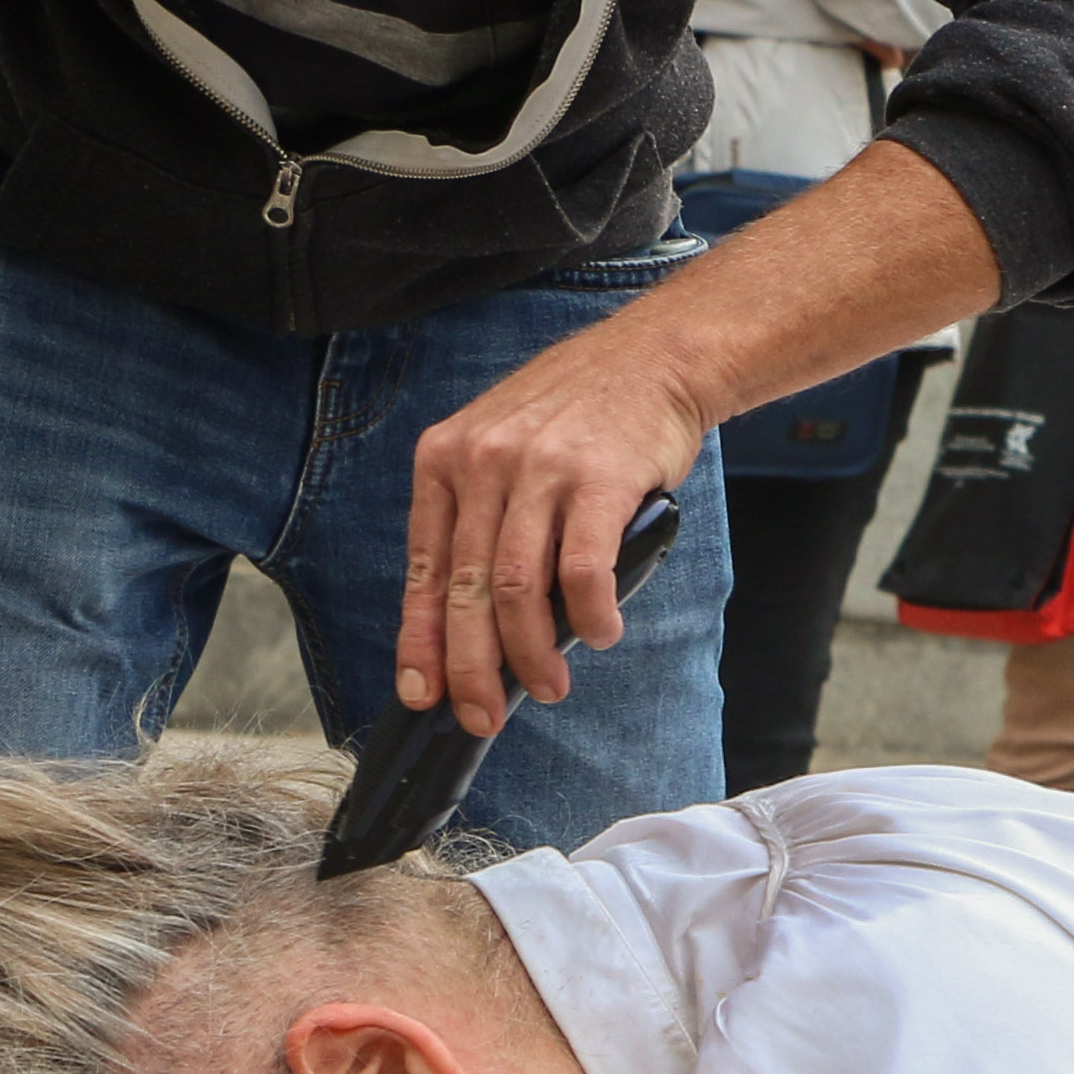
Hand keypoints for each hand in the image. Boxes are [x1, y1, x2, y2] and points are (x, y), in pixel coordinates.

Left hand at [399, 304, 719, 730]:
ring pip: (518, 589)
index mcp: (445, 460)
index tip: (424, 693)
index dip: (420, 641)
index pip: (421, 569)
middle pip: (466, 590)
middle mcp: (482, 462)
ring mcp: (539, 469)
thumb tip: (468, 620)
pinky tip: (600, 634)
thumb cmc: (579, 417)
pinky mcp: (598, 479)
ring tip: (548, 686)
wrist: (652, 359)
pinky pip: (583, 570)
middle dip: (472, 667)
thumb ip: (479, 520)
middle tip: (484, 714)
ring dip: (532, 653)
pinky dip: (589, 616)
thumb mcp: (501, 449)